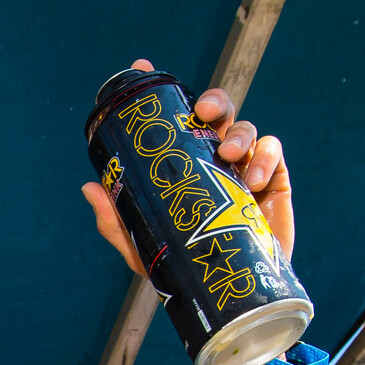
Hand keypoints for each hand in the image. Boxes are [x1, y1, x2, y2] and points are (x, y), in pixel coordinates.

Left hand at [82, 58, 294, 277]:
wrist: (232, 298)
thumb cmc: (187, 268)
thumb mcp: (145, 247)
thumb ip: (118, 222)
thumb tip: (90, 188)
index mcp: (183, 163)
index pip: (173, 119)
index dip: (161, 91)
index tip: (142, 66)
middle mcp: (213, 158)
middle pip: (216, 112)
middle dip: (212, 102)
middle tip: (203, 112)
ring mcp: (244, 166)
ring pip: (245, 127)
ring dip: (239, 133)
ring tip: (229, 154)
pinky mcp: (274, 181)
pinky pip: (272, 152)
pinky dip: (263, 157)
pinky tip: (253, 179)